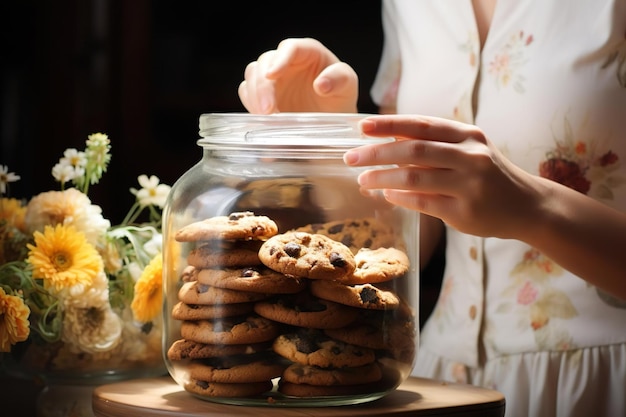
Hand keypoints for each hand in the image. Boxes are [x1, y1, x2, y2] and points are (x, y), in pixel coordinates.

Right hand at [238, 38, 358, 113]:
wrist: (331, 120)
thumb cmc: (340, 97)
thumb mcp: (347, 86)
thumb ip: (339, 80)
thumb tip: (321, 84)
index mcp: (307, 52)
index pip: (289, 48)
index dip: (279, 60)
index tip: (272, 75)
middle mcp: (285, 61)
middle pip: (263, 63)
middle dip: (262, 86)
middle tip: (268, 110)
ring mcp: (272, 79)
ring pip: (251, 78)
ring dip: (255, 98)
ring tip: (268, 118)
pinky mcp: (263, 95)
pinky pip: (248, 95)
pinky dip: (251, 107)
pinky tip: (264, 123)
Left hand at [343, 114, 542, 238]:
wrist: (527, 205)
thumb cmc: (488, 175)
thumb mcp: (468, 151)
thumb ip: (434, 145)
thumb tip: (387, 141)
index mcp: (467, 135)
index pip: (421, 125)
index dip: (389, 124)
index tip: (361, 127)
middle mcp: (470, 156)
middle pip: (414, 149)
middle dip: (376, 152)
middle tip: (350, 157)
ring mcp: (469, 184)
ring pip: (414, 177)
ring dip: (382, 177)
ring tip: (363, 179)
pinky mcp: (465, 211)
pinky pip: (423, 202)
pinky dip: (400, 198)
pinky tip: (386, 195)